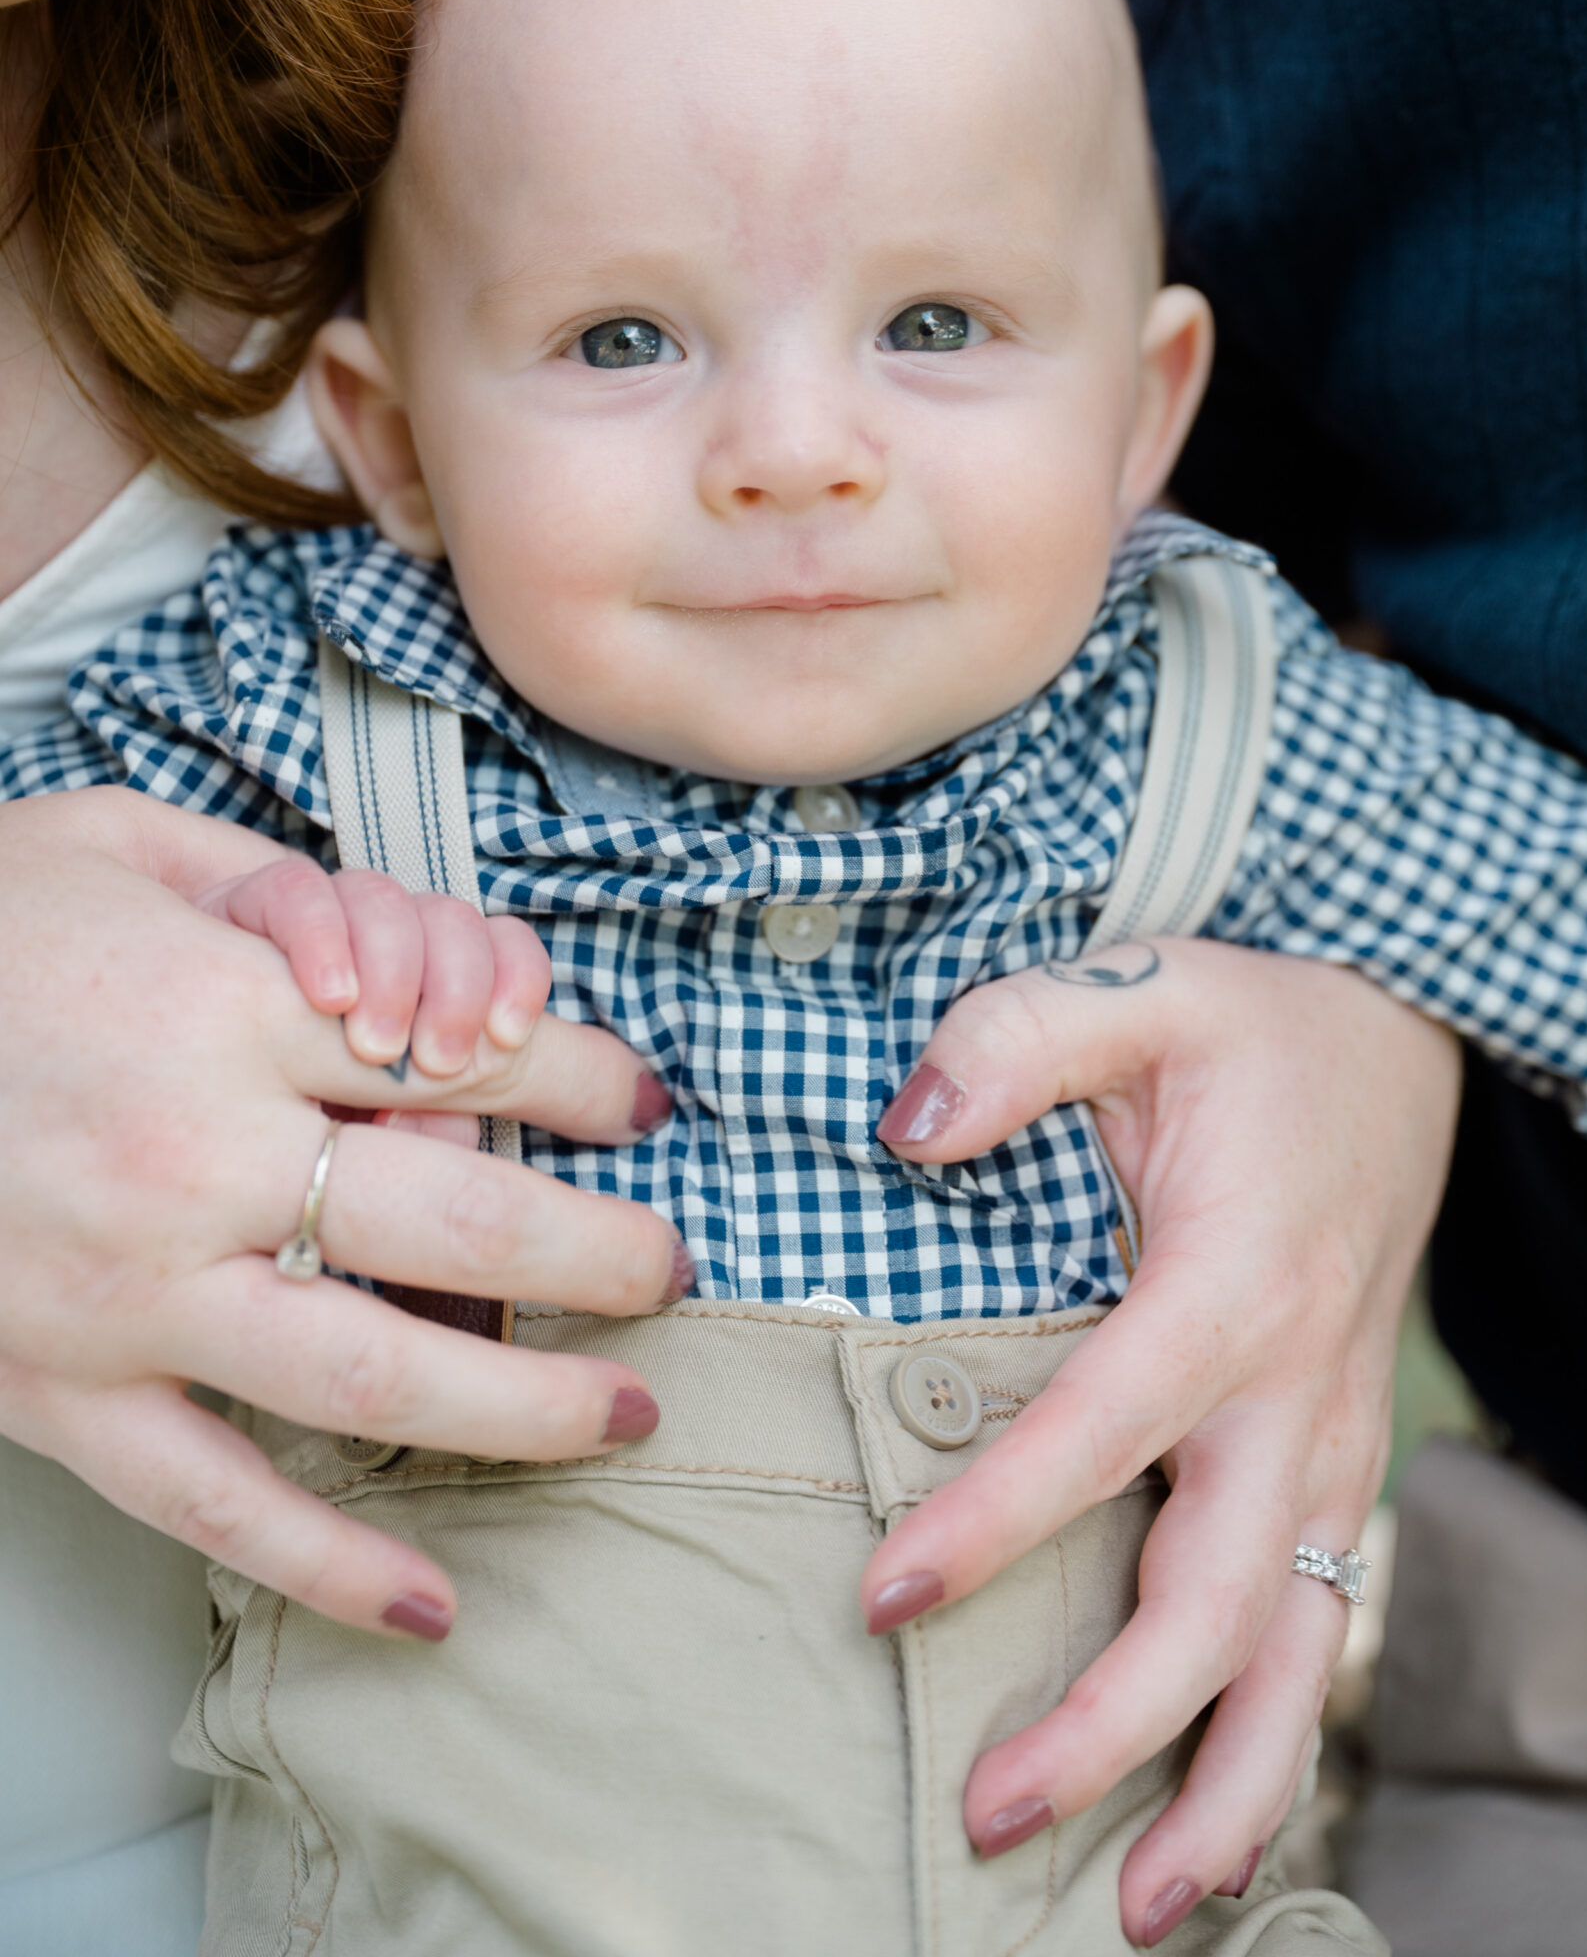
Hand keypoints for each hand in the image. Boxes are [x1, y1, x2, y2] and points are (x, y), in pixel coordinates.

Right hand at [0, 789, 684, 1644]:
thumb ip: (278, 887)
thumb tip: (408, 953)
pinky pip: (212, 1503)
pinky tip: (429, 1599)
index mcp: (226, 1011)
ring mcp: (127, 1293)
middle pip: (458, 1221)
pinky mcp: (58, 1393)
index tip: (636, 1103)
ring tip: (622, 1413)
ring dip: (520, 1403)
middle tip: (671, 1269)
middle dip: (596, 1251)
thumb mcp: (123, 840)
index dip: (583, 1082)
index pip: (468, 1059)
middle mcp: (196, 1158)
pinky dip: (326, 1564)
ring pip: (369, 1371)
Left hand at [870, 939, 1459, 1945]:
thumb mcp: (1139, 986)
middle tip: (987, 1815)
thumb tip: (906, 1129)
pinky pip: (1316, 1626)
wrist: (1401, 1039)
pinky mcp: (1335, 1465)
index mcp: (1233, 1283)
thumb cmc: (1252, 1023)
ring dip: (1229, 1790)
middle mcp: (1298, 1392)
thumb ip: (1014, 1040)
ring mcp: (1332, 1443)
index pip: (1107, 1430)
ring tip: (1139, 1907)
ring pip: (1301, 1654)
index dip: (995, 1524)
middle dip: (1114, 1729)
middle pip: (1223, 1603)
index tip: (881, 1598)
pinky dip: (1270, 1736)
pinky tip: (1205, 1814)